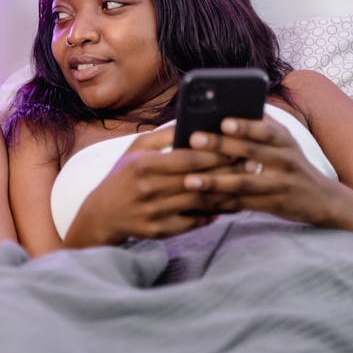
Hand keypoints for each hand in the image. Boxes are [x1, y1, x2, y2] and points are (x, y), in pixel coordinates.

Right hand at [64, 126, 237, 247]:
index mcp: (143, 165)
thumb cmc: (124, 174)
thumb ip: (164, 135)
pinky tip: (225, 206)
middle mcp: (148, 189)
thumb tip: (194, 121)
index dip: (215, 153)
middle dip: (227, 171)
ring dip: (224, 194)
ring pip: (199, 203)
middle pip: (198, 181)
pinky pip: (193, 222)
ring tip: (243, 184)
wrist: (102, 213)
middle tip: (250, 163)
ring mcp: (154, 213)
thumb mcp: (136, 148)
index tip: (235, 146)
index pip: (187, 158)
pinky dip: (211, 214)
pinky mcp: (159, 231)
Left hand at [182, 116, 343, 225]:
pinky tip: (199, 200)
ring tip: (189, 180)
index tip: (224, 121)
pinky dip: (220, 203)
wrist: (323, 199)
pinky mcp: (272, 206)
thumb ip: (261, 123)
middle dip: (221, 145)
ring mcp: (279, 185)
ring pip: (244, 183)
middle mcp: (285, 160)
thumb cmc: (291, 161)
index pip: (265, 130)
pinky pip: (243, 204)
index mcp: (284, 140)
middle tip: (193, 139)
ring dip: (215, 182)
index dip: (245, 125)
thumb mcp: (285, 140)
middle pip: (251, 152)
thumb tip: (228, 103)